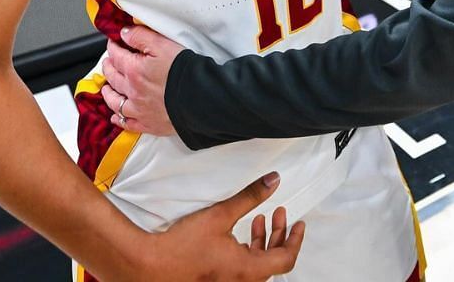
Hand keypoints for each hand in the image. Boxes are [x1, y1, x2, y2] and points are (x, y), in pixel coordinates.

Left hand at [100, 24, 184, 136]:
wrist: (202, 99)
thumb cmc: (185, 72)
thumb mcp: (163, 45)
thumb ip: (140, 37)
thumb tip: (124, 34)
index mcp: (134, 71)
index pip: (116, 56)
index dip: (112, 48)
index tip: (112, 45)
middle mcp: (133, 91)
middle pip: (113, 78)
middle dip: (108, 68)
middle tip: (107, 63)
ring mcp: (140, 110)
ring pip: (115, 102)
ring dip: (108, 94)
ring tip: (106, 88)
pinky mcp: (149, 124)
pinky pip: (128, 123)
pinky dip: (119, 120)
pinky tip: (116, 117)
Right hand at [128, 172, 305, 280]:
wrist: (154, 265)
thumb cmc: (185, 245)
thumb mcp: (221, 215)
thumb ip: (249, 197)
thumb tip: (272, 182)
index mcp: (250, 269)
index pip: (286, 258)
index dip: (295, 239)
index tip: (298, 224)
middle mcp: (244, 281)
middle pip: (274, 261)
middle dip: (278, 235)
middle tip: (278, 215)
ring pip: (259, 265)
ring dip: (263, 242)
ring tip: (258, 220)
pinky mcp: (220, 280)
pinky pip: (244, 268)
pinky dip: (248, 250)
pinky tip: (237, 235)